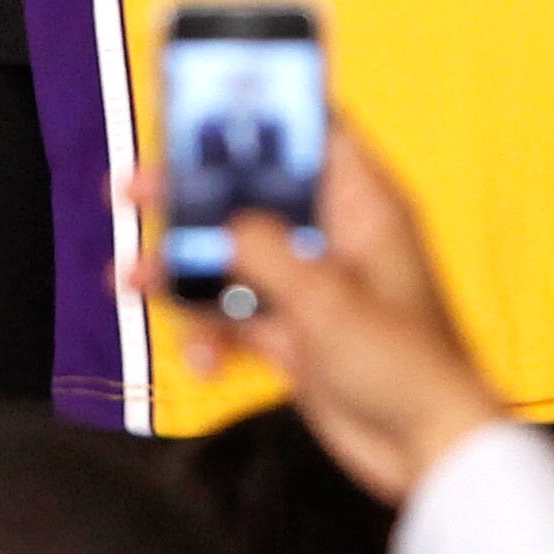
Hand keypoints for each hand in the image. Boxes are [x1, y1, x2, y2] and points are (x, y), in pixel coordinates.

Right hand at [131, 124, 502, 505]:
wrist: (425, 452)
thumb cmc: (402, 361)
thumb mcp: (327, 297)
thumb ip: (265, 250)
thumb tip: (216, 224)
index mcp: (362, 203)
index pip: (313, 130)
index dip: (263, 109)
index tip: (201, 100)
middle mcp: (334, 235)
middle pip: (254, 193)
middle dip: (193, 196)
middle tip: (131, 191)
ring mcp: (311, 284)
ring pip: (234, 258)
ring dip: (184, 272)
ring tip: (129, 282)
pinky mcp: (295, 334)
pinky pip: (237, 318)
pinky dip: (212, 333)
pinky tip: (201, 360)